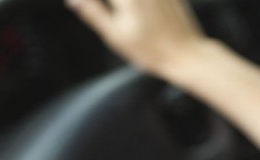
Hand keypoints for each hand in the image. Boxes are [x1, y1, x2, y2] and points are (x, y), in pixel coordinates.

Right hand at [66, 0, 206, 75]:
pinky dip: (136, 5)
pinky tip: (138, 18)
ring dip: (122, 5)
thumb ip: (93, 13)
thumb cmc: (150, 51)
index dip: (92, 3)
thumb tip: (73, 0)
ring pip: (129, 0)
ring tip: (122, 15)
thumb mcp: (116, 36)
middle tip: (114, 16)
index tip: (80, 5)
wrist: (186, 54)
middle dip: (114, 6)